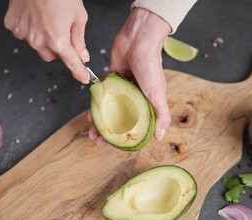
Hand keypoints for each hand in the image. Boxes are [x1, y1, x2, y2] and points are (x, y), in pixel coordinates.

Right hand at [4, 0, 89, 82]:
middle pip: (52, 56)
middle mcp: (38, 40)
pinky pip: (24, 34)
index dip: (79, 72)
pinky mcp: (12, 25)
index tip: (83, 78)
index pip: (71, 62)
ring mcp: (23, 33)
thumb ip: (79, 39)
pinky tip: (35, 15)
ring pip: (37, 46)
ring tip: (48, 18)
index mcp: (57, 39)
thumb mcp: (78, 15)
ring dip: (43, 38)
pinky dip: (30, 28)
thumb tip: (82, 54)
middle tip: (62, 30)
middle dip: (58, 48)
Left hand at [88, 8, 171, 143]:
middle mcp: (135, 100)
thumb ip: (161, 114)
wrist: (138, 40)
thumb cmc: (151, 66)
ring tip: (91, 131)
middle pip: (120, 122)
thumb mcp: (158, 93)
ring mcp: (123, 91)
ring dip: (101, 122)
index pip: (136, 127)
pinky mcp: (112, 81)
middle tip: (98, 141)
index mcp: (147, 105)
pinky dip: (96, 106)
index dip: (126, 139)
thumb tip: (160, 136)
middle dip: (109, 133)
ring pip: (110, 111)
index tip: (116, 146)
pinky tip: (90, 114)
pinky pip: (103, 97)